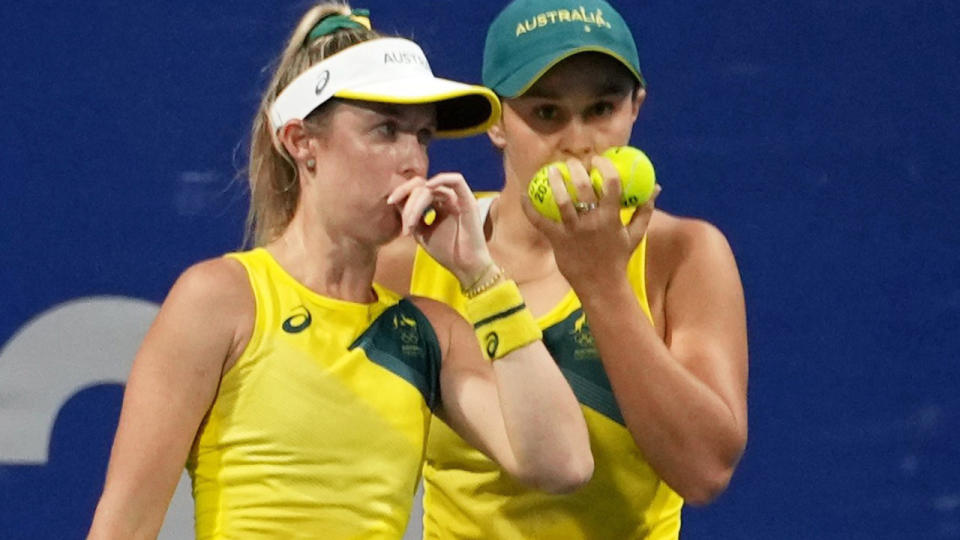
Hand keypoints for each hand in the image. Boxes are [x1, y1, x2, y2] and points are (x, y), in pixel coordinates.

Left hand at [388, 173, 493, 286]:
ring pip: (432, 188)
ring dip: (417, 203)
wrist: (465, 267)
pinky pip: (456, 181)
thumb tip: (396, 200)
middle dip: (407, 199)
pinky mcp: (468, 201)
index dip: (402, 192)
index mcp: (438, 204)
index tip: (390, 203)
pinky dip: (441, 179)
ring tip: (411, 223)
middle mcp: (448, 199)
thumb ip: (411, 216)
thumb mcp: (421, 233)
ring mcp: (458, 199)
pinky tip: (428, 187)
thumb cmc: (446, 252)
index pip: (417, 189)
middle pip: (421, 186)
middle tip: (403, 221)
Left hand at [520, 157, 660, 293]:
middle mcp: (592, 222)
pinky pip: (540, 221)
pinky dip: (530, 208)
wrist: (602, 287)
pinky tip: (524, 195)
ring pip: (562, 201)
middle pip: (583, 187)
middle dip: (577, 169)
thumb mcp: (635, 234)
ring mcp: (574, 231)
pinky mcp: (558, 241)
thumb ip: (644, 210)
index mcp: (611, 218)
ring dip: (555, 182)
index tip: (598, 159)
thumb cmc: (618, 259)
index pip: (611, 184)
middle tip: (571, 162)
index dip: (604, 167)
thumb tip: (655, 187)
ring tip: (551, 171)